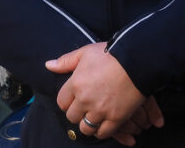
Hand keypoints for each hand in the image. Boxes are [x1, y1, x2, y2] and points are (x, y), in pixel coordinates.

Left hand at [46, 43, 162, 141]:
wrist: (135, 61)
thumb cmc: (110, 54)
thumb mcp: (85, 52)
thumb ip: (66, 61)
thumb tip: (48, 65)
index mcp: (75, 83)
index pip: (62, 102)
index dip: (67, 102)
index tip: (73, 100)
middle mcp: (85, 99)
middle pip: (72, 116)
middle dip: (76, 114)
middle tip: (84, 109)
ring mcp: (100, 110)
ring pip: (86, 128)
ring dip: (88, 125)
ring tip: (93, 118)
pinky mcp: (116, 118)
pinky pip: (103, 133)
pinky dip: (101, 131)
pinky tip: (103, 125)